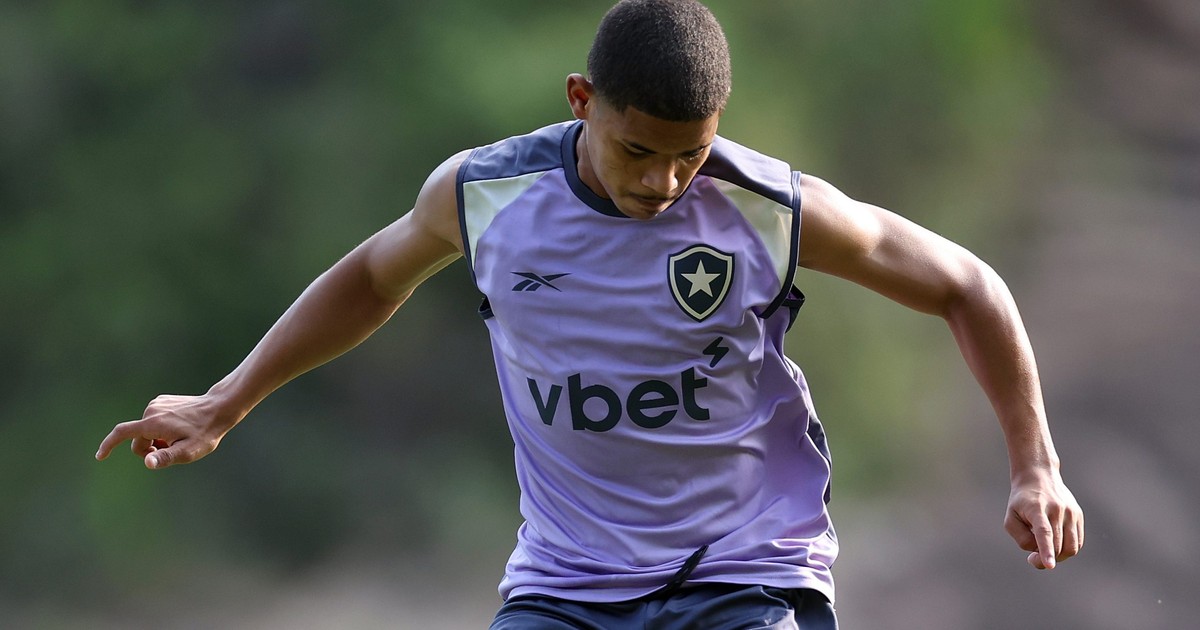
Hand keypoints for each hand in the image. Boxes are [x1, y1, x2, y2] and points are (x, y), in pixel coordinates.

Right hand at [95, 393, 234, 468]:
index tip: (100, 456)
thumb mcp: (188, 451)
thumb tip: (147, 462)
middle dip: (149, 449)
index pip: (122, 433)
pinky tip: (180, 428)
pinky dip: (161, 429)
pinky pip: (153, 421)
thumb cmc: (205, 433)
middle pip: (137, 438)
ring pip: (145, 431)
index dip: (108, 445)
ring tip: (179, 437)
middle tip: (172, 450)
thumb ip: (166, 457)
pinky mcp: (162, 401)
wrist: (218, 408)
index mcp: (153, 423)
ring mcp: (156, 403)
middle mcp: (151, 410)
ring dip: (157, 439)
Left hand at [1004, 468, 1083, 568]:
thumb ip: (1022, 538)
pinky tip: (1055, 543)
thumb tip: (1039, 552)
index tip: (1049, 566)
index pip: (1044, 533)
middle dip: (1045, 559)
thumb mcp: (1011, 518)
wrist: (1038, 476)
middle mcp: (1057, 510)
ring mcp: (1070, 512)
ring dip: (1059, 557)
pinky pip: (1078, 542)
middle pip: (1058, 545)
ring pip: (1072, 547)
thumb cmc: (1021, 502)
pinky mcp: (1078, 515)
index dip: (1046, 550)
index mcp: (1037, 509)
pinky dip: (1067, 549)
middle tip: (1032, 559)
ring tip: (1045, 552)